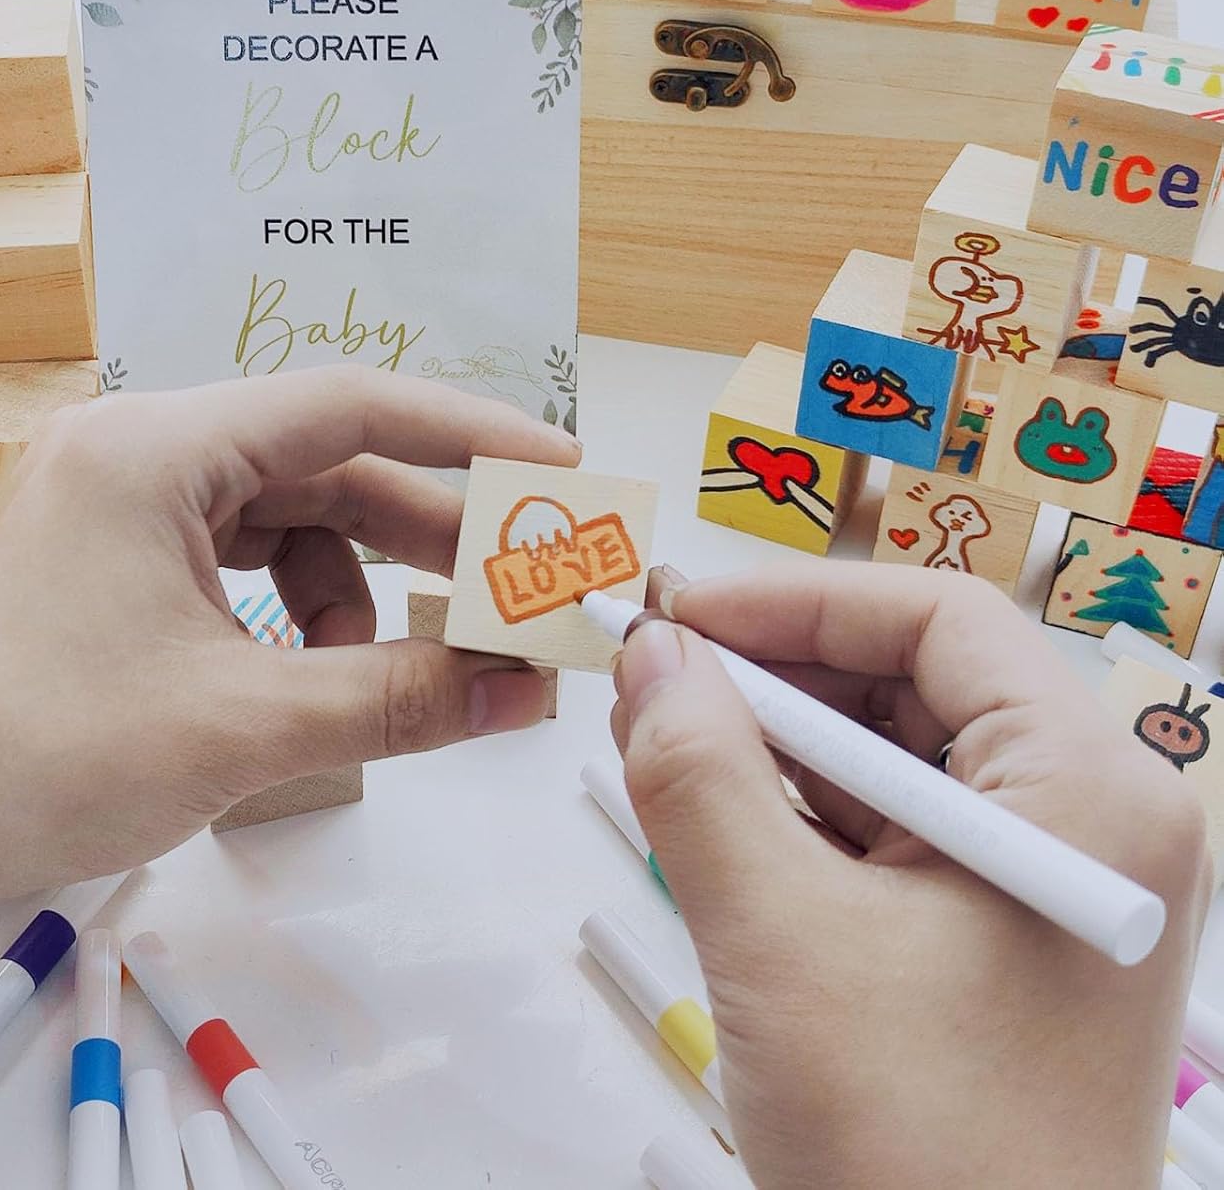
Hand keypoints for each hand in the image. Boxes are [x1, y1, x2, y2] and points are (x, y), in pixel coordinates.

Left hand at [0, 368, 576, 1062]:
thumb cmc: (34, 760)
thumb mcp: (244, 724)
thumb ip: (402, 697)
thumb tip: (530, 692)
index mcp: (156, 448)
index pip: (349, 405)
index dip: (469, 433)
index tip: (556, 468)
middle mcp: (136, 452)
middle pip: (326, 468)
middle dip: (428, 534)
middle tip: (522, 585)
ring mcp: (117, 505)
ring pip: (288, 521)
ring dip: (360, 592)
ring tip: (391, 673)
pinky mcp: (110, 561)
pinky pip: (240, 563)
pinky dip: (295, 615)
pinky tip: (310, 679)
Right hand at [612, 563, 1210, 1189]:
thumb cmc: (914, 1154)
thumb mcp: (779, 938)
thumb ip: (700, 773)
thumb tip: (647, 652)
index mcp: (1087, 795)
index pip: (939, 622)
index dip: (796, 601)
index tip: (677, 614)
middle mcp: (1087, 824)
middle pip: (914, 684)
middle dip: (771, 675)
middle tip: (649, 679)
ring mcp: (1043, 887)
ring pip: (890, 761)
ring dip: (770, 744)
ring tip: (654, 738)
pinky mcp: (995, 941)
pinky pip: (885, 837)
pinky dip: (791, 815)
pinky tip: (703, 809)